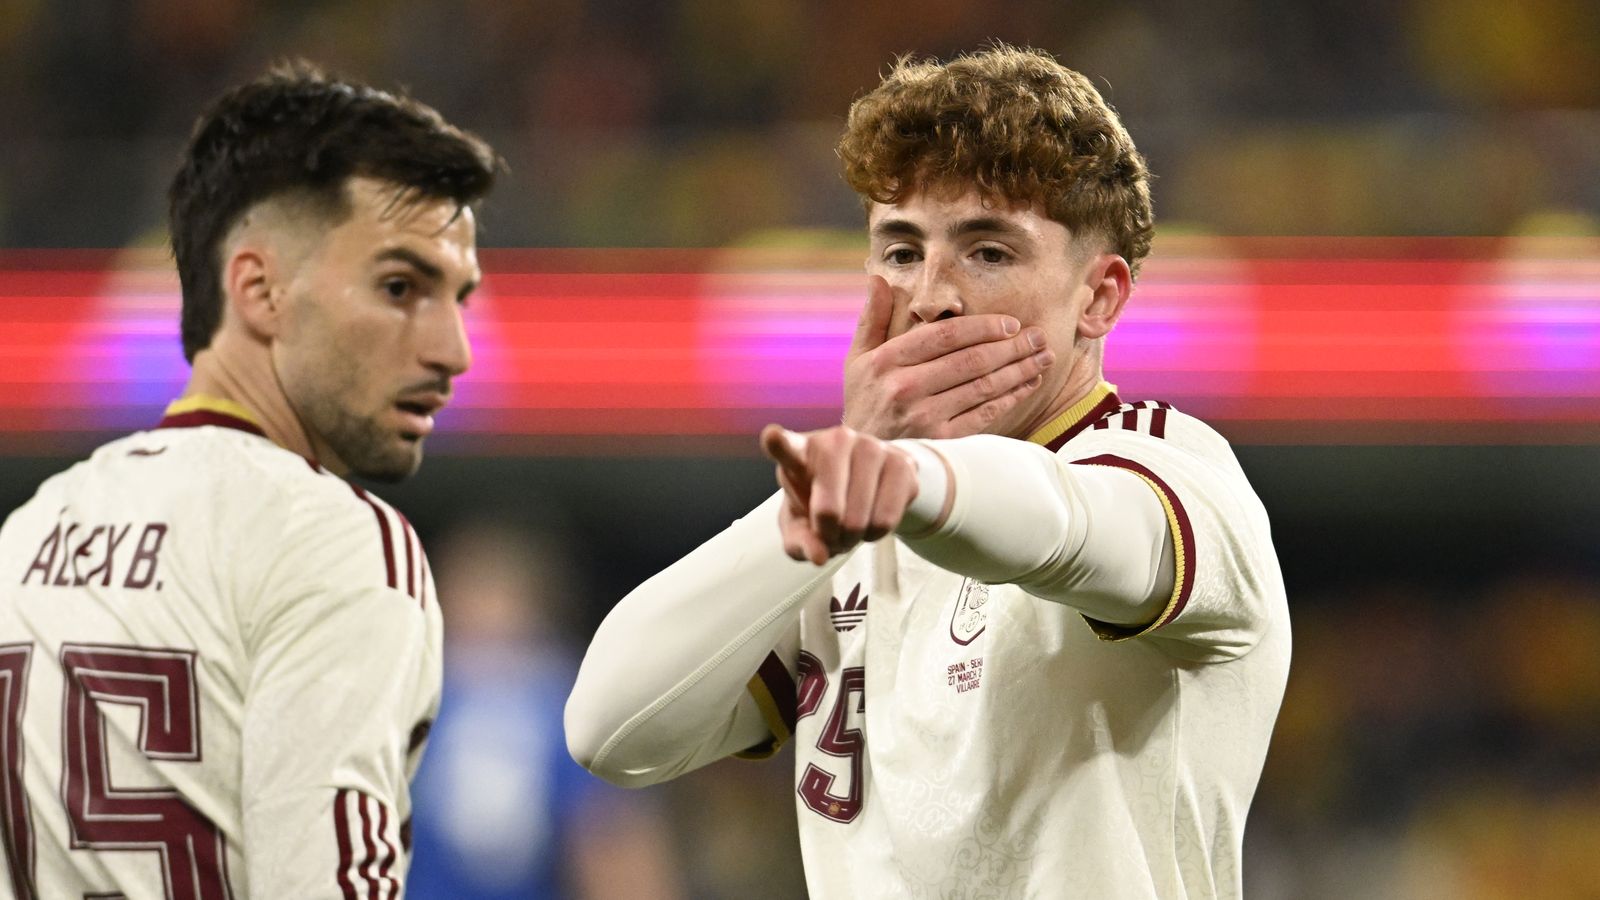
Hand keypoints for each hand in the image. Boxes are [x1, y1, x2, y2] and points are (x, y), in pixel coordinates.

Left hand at [760, 424, 919, 564]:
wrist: (865, 485)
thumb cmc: (820, 504)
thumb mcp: (800, 527)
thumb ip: (800, 542)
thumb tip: (819, 556)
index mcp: (799, 451)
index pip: (786, 446)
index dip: (779, 443)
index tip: (772, 437)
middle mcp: (836, 440)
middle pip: (829, 511)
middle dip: (829, 535)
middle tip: (830, 532)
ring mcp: (871, 446)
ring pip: (860, 519)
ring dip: (854, 538)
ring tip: (850, 526)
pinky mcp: (902, 462)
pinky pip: (886, 519)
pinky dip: (875, 534)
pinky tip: (871, 520)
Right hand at [842, 275, 1054, 439]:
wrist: (867, 456)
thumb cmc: (864, 403)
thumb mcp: (857, 360)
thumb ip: (872, 319)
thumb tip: (877, 278)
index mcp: (886, 361)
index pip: (944, 335)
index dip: (982, 327)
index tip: (1010, 323)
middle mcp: (904, 387)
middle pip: (970, 359)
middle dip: (1011, 346)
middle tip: (1039, 337)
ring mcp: (924, 416)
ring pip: (983, 386)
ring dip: (1019, 369)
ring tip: (1043, 357)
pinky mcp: (941, 440)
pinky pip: (984, 413)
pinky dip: (1010, 397)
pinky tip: (1028, 384)